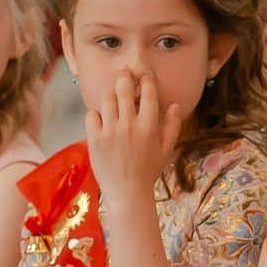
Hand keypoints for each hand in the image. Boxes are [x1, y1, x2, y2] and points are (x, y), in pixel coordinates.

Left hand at [84, 67, 179, 218]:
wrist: (127, 193)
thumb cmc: (148, 172)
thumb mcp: (165, 150)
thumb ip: (172, 126)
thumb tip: (174, 105)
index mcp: (149, 127)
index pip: (148, 93)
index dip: (146, 81)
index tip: (144, 78)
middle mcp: (129, 125)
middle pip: (124, 88)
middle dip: (125, 76)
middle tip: (124, 73)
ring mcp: (110, 131)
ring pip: (107, 97)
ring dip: (111, 95)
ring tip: (113, 99)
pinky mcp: (94, 139)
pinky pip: (92, 114)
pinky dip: (96, 114)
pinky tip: (102, 120)